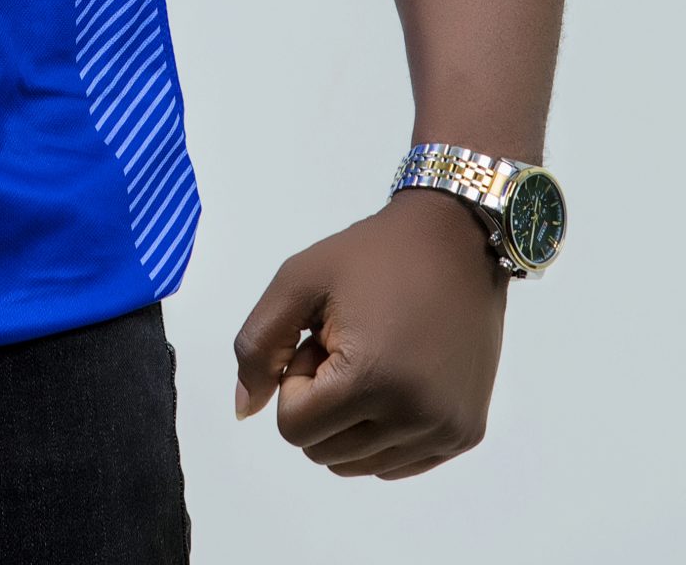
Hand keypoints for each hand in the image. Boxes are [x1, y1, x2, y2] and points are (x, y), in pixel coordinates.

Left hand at [232, 188, 508, 479]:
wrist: (455, 244)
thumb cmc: (371, 256)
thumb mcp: (297, 281)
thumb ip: (257, 345)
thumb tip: (244, 409)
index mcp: (372, 381)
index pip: (295, 429)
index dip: (295, 381)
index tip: (319, 339)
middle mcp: (416, 419)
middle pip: (324, 452)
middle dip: (320, 402)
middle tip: (344, 346)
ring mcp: (446, 432)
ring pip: (358, 465)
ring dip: (349, 419)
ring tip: (371, 358)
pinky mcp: (465, 434)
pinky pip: (396, 465)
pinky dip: (380, 434)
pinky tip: (396, 378)